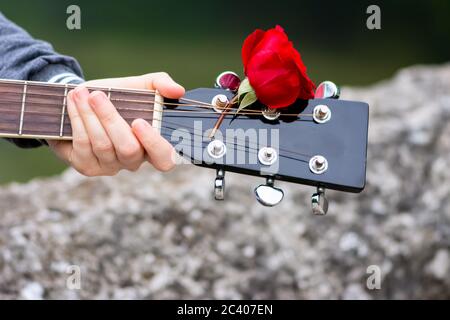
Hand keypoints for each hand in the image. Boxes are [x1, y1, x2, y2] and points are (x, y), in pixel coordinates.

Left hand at [47, 72, 184, 175]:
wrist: (84, 101)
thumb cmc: (119, 96)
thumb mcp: (142, 85)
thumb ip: (162, 84)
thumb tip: (178, 90)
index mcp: (153, 145)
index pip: (165, 159)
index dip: (154, 145)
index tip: (139, 122)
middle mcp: (134, 160)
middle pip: (128, 150)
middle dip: (110, 120)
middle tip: (97, 96)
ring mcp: (111, 166)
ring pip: (103, 145)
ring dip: (89, 116)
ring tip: (81, 94)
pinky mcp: (88, 166)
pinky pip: (83, 146)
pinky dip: (77, 121)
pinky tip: (73, 104)